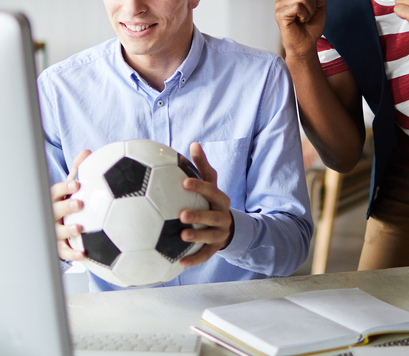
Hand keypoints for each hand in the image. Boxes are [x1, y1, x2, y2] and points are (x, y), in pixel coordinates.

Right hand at [51, 149, 91, 261]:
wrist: (53, 226)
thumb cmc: (66, 201)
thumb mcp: (70, 186)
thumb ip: (78, 169)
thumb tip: (87, 152)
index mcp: (54, 198)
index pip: (56, 191)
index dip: (65, 188)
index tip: (77, 184)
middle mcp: (51, 214)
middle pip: (54, 210)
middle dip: (64, 206)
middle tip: (78, 204)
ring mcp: (53, 230)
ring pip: (57, 231)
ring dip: (67, 230)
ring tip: (78, 229)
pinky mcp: (58, 246)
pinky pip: (63, 251)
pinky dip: (72, 254)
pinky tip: (83, 255)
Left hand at [177, 142, 234, 267]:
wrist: (229, 226)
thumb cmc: (211, 200)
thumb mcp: (210, 183)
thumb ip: (202, 166)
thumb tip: (193, 143)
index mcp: (219, 199)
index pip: (211, 191)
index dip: (198, 187)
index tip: (183, 183)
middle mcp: (222, 216)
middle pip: (213, 216)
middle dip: (199, 215)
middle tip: (182, 214)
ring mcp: (220, 234)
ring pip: (210, 236)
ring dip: (196, 237)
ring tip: (182, 236)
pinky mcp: (215, 248)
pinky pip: (205, 255)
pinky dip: (194, 260)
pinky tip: (179, 263)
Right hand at [274, 0, 326, 59]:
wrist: (306, 44)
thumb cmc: (311, 27)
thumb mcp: (320, 7)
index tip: (310, 10)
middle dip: (313, 5)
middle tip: (307, 16)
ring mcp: (279, 5)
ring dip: (309, 11)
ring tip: (303, 19)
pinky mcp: (280, 14)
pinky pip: (298, 6)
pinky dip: (304, 15)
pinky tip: (299, 21)